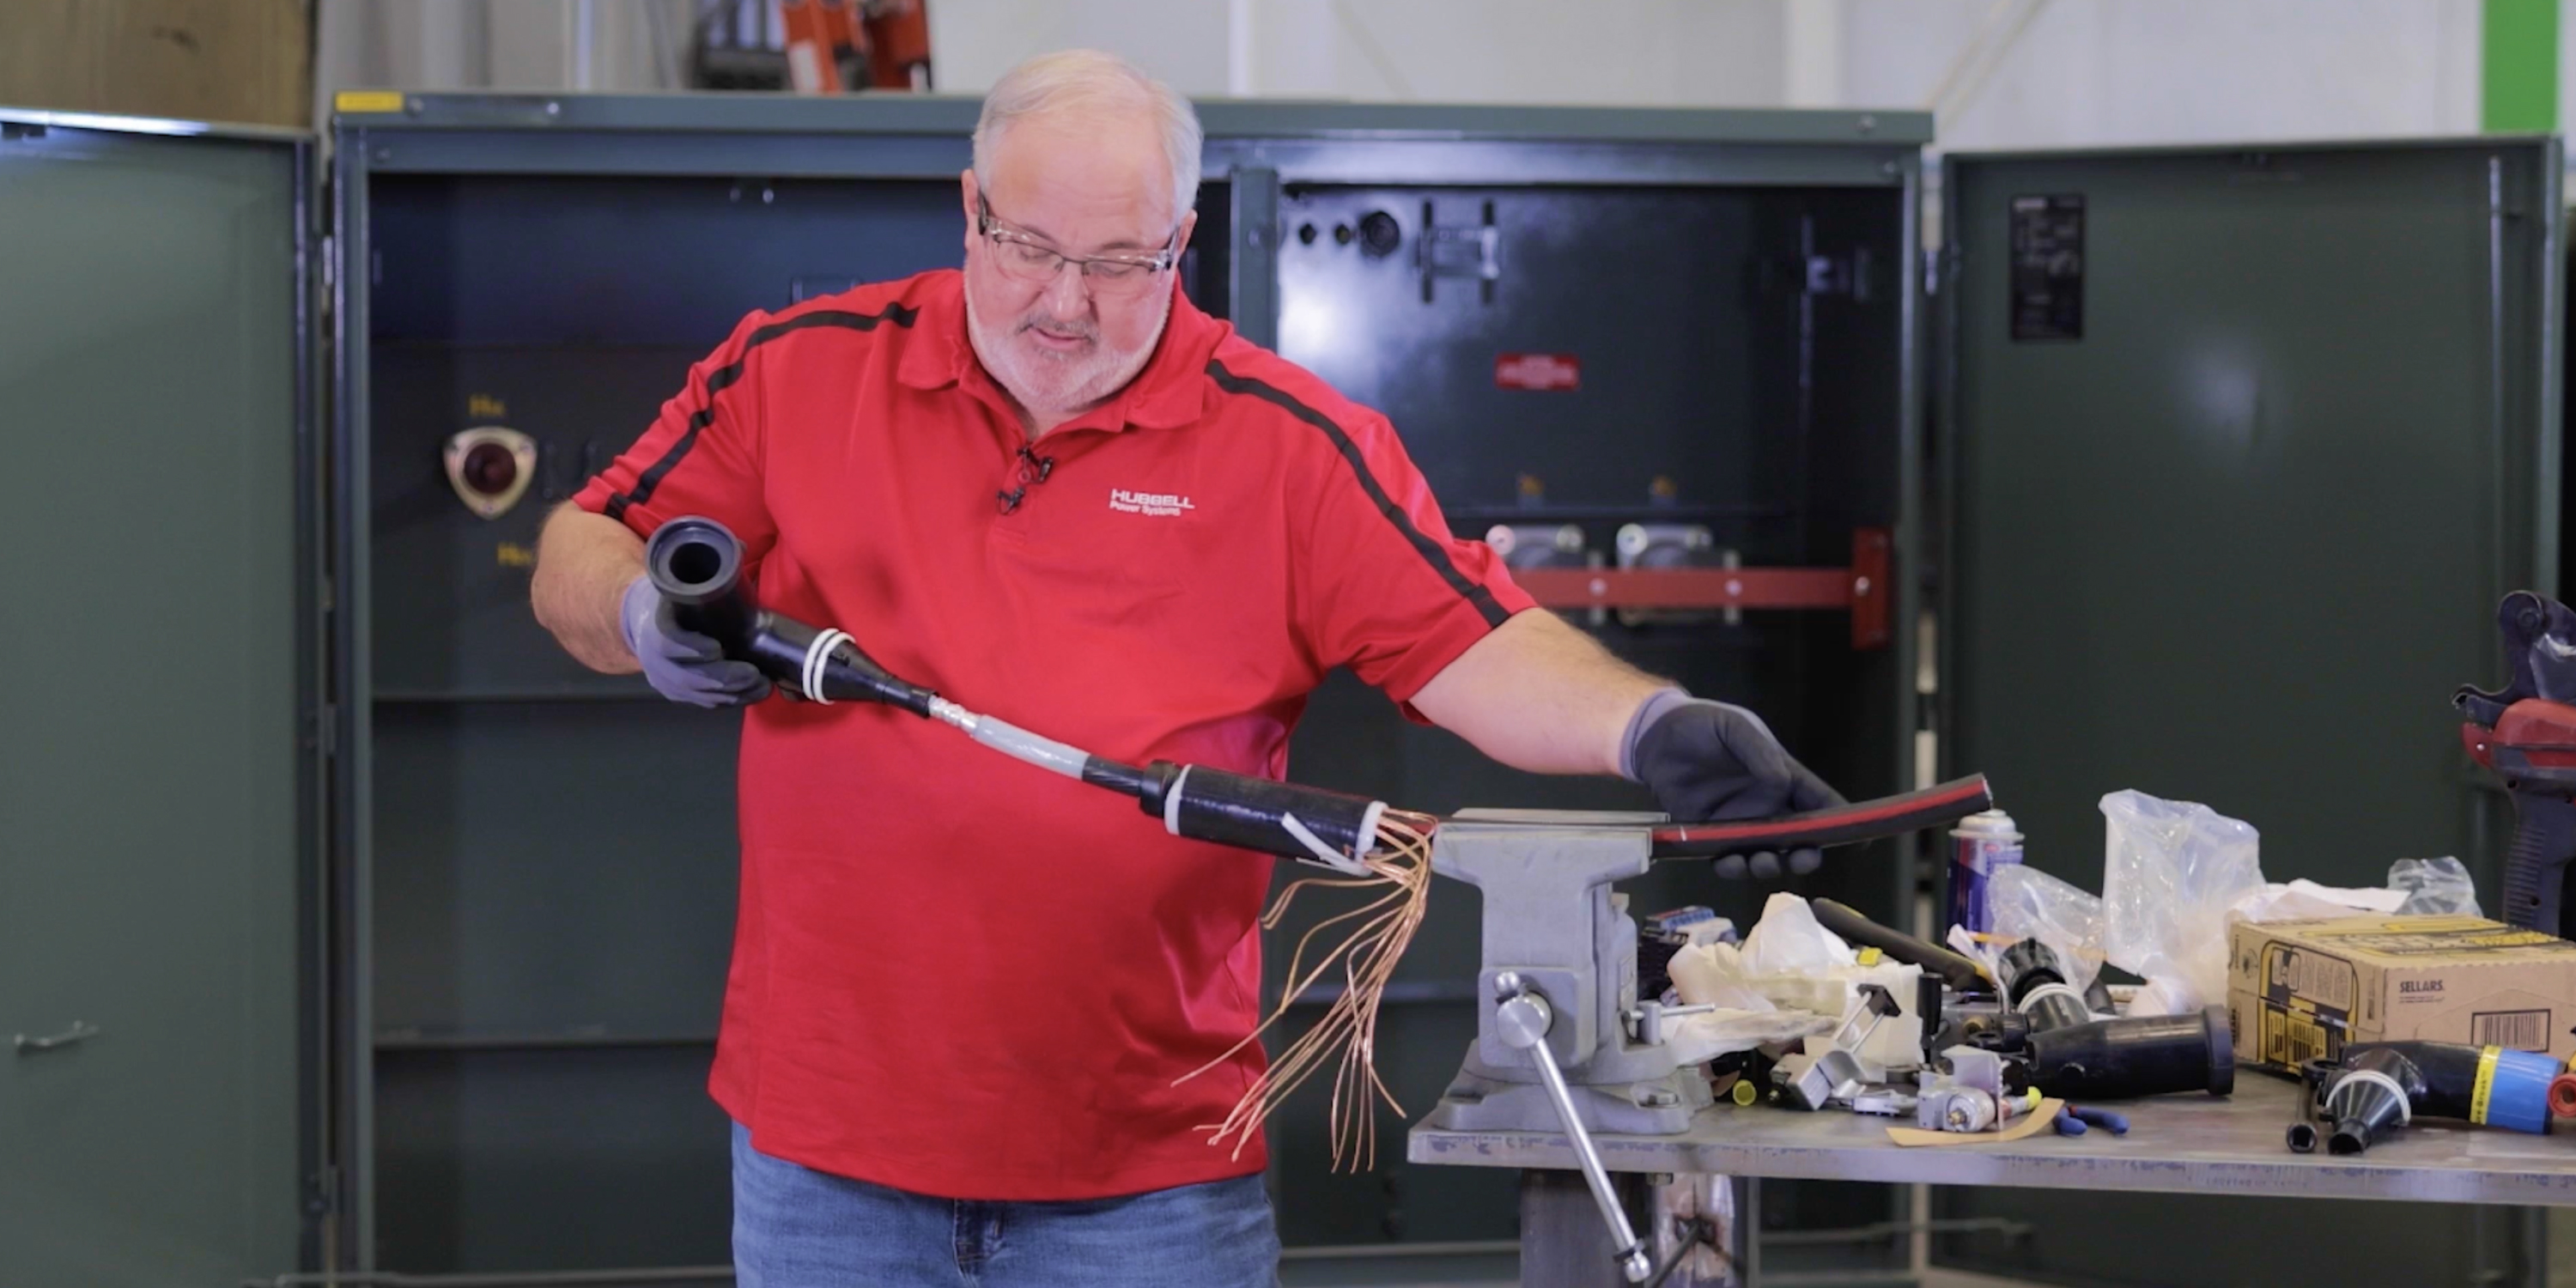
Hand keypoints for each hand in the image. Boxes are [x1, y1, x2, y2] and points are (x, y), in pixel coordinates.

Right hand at [620, 575, 771, 707]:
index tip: (716, 648)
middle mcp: (655, 657)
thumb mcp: (680, 577)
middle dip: (724, 678)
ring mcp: (664, 677)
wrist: (641, 619)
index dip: (690, 647)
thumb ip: (708, 563)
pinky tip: (750, 694)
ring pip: (697, 693)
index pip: (668, 641)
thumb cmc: (670, 597)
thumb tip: (739, 546)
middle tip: (755, 674)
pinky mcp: (675, 691)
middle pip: (687, 676)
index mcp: (655, 624)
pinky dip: (727, 701)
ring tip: (762, 685)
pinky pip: (701, 701)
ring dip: (732, 693)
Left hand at [1623, 689, 1844, 877]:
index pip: (1819, 802)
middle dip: (1806, 853)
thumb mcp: (1737, 729)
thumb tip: (1780, 784)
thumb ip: (1760, 754)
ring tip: (1764, 861)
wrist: (1653, 736)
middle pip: (1798, 839)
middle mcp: (1765, 805)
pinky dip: (1732, 866)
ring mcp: (1739, 823)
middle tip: (1804, 857)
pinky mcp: (1710, 835)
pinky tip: (1730, 863)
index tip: (1861, 840)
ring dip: (1770, 865)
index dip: (1842, 820)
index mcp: (1782, 777)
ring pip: (1766, 855)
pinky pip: (1728, 858)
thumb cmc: (1701, 724)